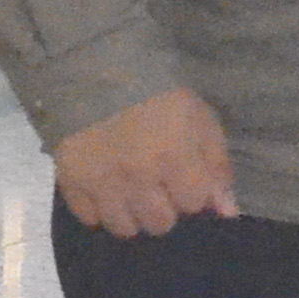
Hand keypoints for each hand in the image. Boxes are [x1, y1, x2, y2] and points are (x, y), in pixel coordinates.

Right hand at [52, 89, 237, 237]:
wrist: (94, 69)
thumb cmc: (156, 92)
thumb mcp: (198, 117)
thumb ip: (216, 164)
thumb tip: (227, 211)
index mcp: (173, 158)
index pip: (194, 204)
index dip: (192, 191)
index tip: (184, 176)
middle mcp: (138, 178)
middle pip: (160, 224)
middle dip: (164, 208)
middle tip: (157, 185)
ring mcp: (101, 184)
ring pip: (125, 228)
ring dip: (133, 214)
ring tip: (131, 192)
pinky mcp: (71, 183)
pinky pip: (90, 218)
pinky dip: (100, 209)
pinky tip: (105, 189)